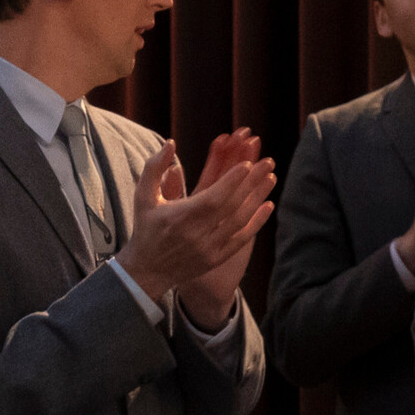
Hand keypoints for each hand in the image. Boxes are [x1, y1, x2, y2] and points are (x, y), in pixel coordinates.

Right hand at [120, 137, 277, 318]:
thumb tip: (170, 143)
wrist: (147, 271)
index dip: (231, 181)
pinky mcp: (216, 259)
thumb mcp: (143, 196)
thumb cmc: (146, 228)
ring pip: (240, 221)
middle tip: (268, 163)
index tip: (247, 163)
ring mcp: (208, 249)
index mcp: (179, 218)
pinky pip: (241, 239)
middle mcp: (196, 235)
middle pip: (231, 206)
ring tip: (270, 178)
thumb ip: (154, 168)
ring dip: (257, 198)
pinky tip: (268, 205)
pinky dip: (256, 222)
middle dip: (251, 183)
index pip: (212, 198)